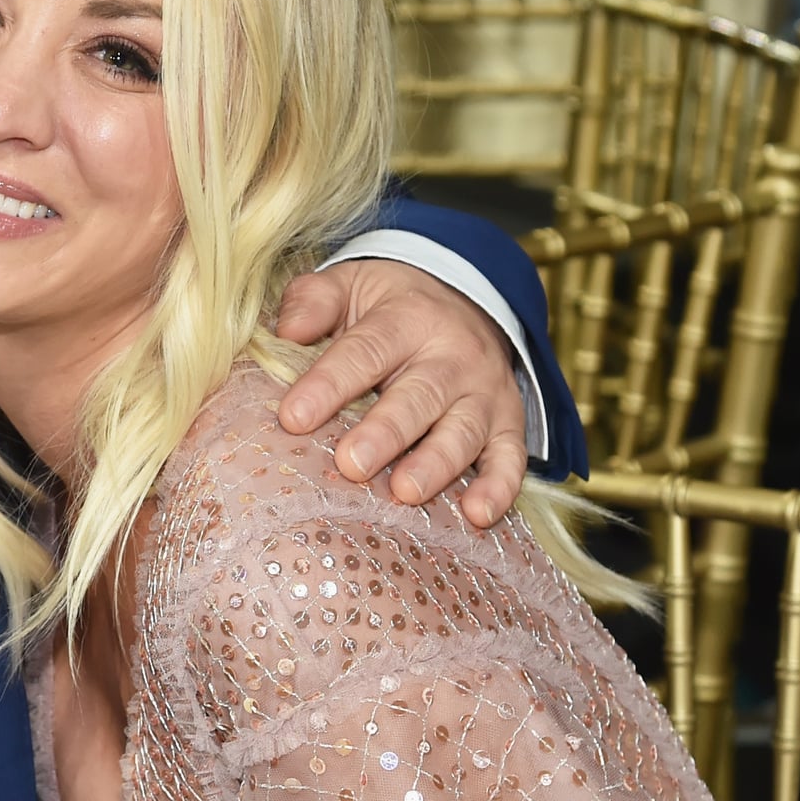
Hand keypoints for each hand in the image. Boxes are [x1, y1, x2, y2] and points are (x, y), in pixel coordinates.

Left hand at [274, 259, 527, 526]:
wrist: (466, 298)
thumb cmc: (390, 307)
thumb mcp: (350, 285)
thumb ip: (314, 302)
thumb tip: (289, 330)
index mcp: (406, 318)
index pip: (365, 351)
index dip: (329, 385)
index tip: (293, 418)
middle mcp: (452, 356)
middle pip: (418, 396)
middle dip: (385, 432)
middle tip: (351, 464)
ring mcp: (484, 392)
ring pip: (463, 430)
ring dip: (436, 464)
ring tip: (405, 492)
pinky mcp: (508, 423)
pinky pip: (510, 457)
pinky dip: (500, 487)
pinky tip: (478, 515)